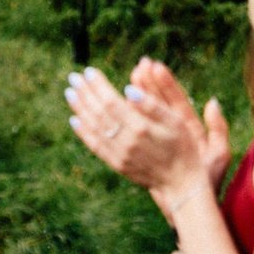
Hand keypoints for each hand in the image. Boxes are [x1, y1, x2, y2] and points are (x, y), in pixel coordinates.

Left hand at [66, 64, 221, 199]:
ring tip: (70, 93)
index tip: (89, 71)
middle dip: (85, 94)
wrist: (180, 182)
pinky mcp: (117, 164)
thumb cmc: (182, 146)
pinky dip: (83, 132)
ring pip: (93, 128)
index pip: (112, 102)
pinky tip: (75, 120)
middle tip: (74, 77)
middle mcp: (126, 142)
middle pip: (99, 113)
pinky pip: (95, 146)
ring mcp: (119, 155)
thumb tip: (128, 89)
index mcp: (141, 127)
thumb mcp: (176, 121)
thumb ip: (152, 104)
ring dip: (80, 109)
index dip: (99, 86)